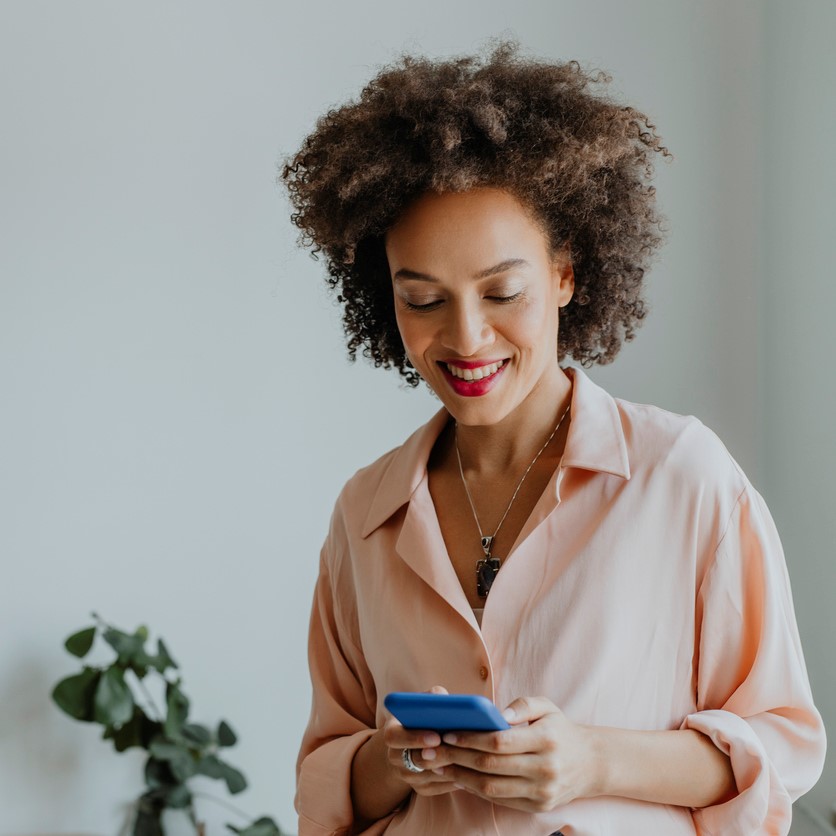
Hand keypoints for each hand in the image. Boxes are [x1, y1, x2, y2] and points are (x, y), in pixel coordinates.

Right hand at [381, 685, 458, 796]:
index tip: (436, 736)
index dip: (414, 738)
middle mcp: (394, 757)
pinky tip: (469, 770)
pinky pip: (437, 787)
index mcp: (392, 733)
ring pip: (427, 777)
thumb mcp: (423, 704)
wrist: (415, 743)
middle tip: (457, 751)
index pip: (394, 737)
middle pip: (413, 761)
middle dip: (436, 756)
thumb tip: (443, 698)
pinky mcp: (420, 788)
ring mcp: (406, 775)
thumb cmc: (422, 717)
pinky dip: (453, 780)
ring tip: (468, 760)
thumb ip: (432, 698)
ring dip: (447, 769)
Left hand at [428, 695, 596, 811]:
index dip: (471, 739)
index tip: (449, 733)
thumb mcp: (546, 706)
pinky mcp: (538, 807)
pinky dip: (476, 789)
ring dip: (461, 777)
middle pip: (491, 766)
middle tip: (433, 750)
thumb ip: (522, 705)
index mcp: (546, 740)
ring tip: (440, 765)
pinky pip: (500, 799)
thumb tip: (497, 714)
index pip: (500, 742)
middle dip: (457, 758)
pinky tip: (460, 778)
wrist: (590, 763)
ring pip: (492, 788)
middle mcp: (545, 769)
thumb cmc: (560, 729)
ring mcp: (542, 792)